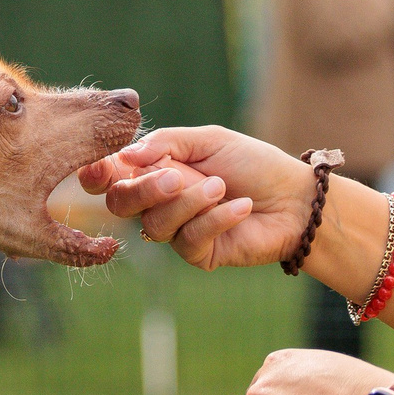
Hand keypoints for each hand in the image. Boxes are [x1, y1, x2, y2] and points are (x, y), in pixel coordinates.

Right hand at [76, 126, 313, 271]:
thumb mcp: (210, 140)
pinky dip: (215, 220)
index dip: (98, 175)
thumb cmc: (254, 165)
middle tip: (175, 177)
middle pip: (122, 204)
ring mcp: (177, 230)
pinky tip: (240, 208)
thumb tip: (126, 156)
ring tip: (222, 187)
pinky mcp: (198, 254)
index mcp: (155, 170)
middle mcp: (159, 202)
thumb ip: (167, 142)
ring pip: (155, 224)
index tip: (102, 170)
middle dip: (144, 189)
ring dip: (190, 203)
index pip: (112, 177)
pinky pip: (188, 241)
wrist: (295, 199)